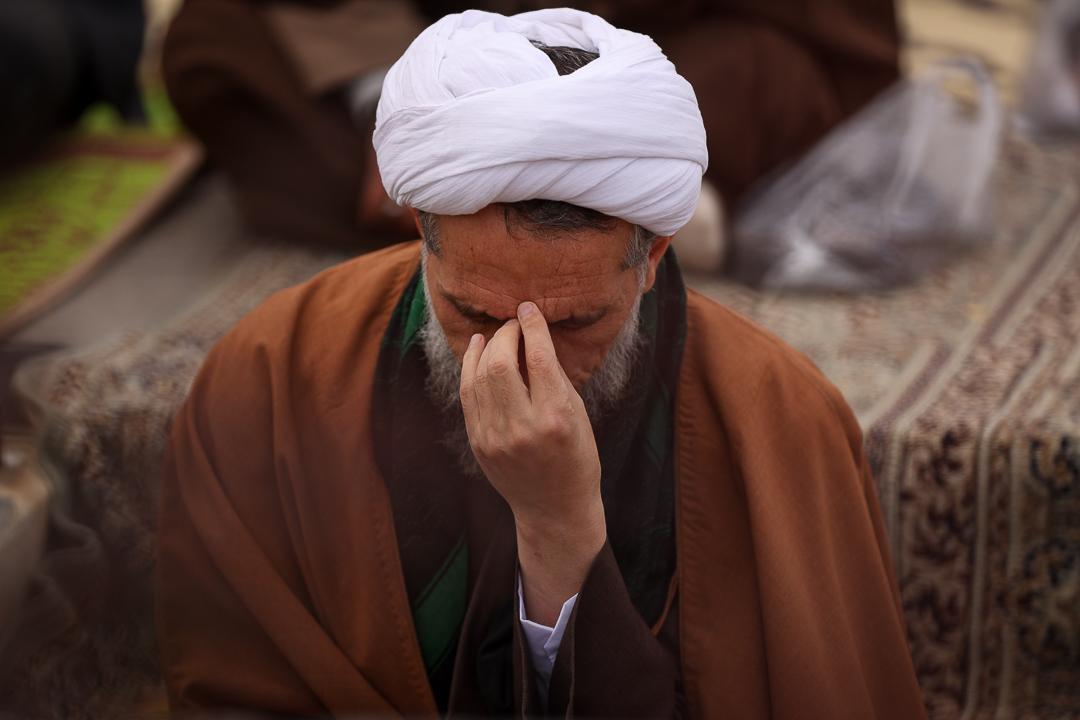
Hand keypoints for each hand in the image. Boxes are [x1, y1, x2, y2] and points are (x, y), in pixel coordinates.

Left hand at [460, 301, 606, 624]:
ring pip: (478, 375)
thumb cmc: (576, 456)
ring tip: (495, 333)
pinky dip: (470, 367)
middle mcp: (523, 427)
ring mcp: (495, 437)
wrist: (554, 508)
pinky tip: (477, 351)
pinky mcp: (479, 443)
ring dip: (485, 346)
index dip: (532, 325)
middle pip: (500, 361)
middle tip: (513, 323)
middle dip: (505, 333)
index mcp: (556, 417)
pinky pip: (468, 395)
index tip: (529, 308)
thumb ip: (554, 377)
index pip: (538, 356)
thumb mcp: (578, 415)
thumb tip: (531, 333)